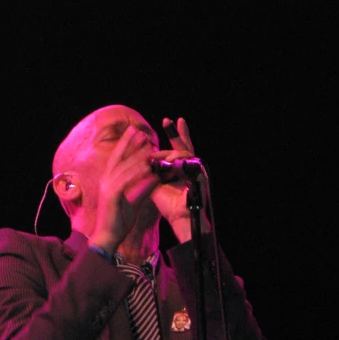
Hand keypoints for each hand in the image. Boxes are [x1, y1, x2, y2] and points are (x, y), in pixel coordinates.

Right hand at [88, 126, 157, 255]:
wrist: (108, 237)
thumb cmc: (118, 221)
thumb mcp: (134, 201)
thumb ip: (143, 188)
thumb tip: (155, 177)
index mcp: (110, 181)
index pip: (118, 159)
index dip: (127, 145)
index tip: (138, 134)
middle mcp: (106, 181)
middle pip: (118, 158)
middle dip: (129, 143)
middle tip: (141, 131)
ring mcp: (107, 188)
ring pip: (123, 167)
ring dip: (136, 156)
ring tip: (148, 145)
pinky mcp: (111, 196)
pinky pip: (124, 181)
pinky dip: (135, 172)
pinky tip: (146, 166)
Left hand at [151, 118, 209, 240]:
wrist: (182, 220)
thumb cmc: (169, 204)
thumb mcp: (155, 184)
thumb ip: (149, 171)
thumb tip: (136, 159)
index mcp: (181, 167)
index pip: (177, 147)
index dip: (174, 134)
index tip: (167, 120)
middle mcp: (191, 166)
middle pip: (185, 145)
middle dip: (177, 132)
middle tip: (169, 119)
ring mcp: (198, 171)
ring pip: (186, 154)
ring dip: (174, 151)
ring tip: (163, 151)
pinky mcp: (202, 178)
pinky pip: (191, 165)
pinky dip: (181, 161)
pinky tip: (172, 159)